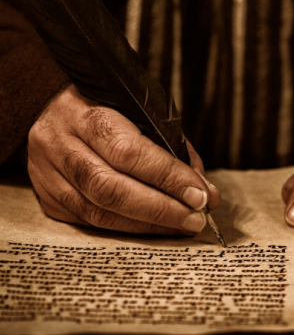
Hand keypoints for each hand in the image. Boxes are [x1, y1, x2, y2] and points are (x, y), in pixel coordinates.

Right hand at [27, 84, 220, 234]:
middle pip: (110, 187)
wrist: (50, 106)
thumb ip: (174, 151)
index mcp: (84, 111)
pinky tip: (153, 227)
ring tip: (181, 226)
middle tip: (195, 219)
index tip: (200, 195)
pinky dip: (127, 228)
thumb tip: (207, 195)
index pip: (128, 151)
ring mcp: (46, 172)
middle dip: (161, 208)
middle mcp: (57, 142)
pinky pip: (89, 222)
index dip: (167, 177)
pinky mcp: (46, 197)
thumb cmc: (110, 110)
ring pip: (98, 211)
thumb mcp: (143, 114)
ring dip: (147, 224)